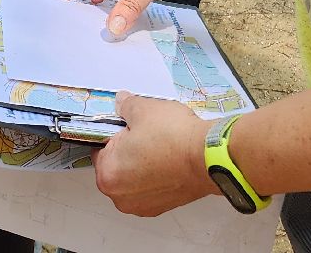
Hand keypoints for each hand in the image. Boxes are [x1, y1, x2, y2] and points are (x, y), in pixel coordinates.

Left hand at [95, 93, 219, 216]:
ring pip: (134, 179)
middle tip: (148, 136)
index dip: (116, 134)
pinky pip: (152, 188)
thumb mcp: (143, 109)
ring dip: (143, 166)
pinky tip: (170, 162)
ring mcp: (142, 205)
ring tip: (162, 148)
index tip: (130, 127)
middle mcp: (120, 196)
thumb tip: (121, 103)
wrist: (209, 157)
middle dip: (129, 151)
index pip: (101, 148)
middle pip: (117, 166)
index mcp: (107, 174)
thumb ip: (125, 106)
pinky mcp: (162, 207)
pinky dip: (157, 177)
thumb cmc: (173, 136)